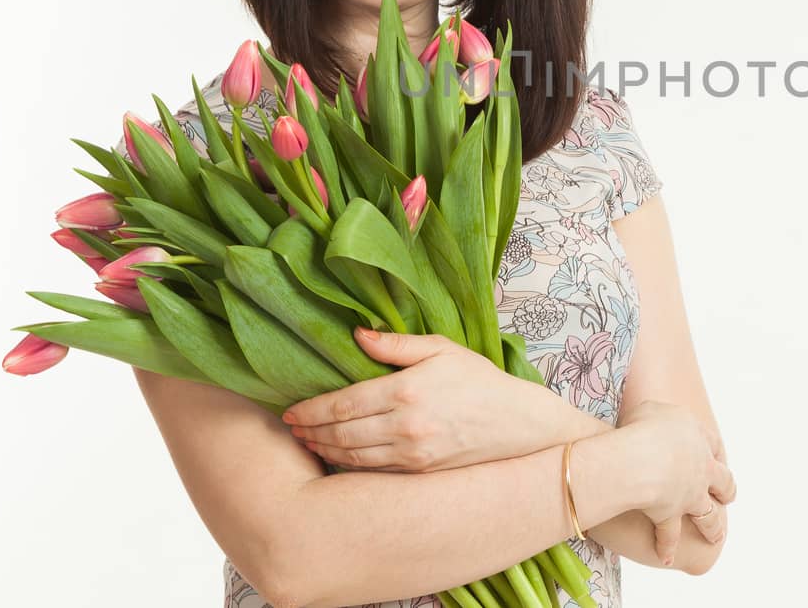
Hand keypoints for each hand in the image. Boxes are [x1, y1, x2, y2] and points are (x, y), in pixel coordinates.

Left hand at [281, 328, 557, 472]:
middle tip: (290, 428)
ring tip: (307, 442)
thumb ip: (397, 345)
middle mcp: (405, 427)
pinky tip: (336, 457)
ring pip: (353, 456)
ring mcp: (412, 454)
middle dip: (311, 431)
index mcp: (406, 391)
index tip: (290, 409)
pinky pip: (373, 472)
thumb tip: (357, 335)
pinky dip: (348, 466)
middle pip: (342, 434)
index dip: (312, 409)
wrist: (518, 423)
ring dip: (324, 450)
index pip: (344, 404)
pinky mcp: (419, 472)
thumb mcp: (443, 349)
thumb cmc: (480, 380)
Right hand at [616, 400, 736, 564]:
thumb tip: (654, 419)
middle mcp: (700, 468)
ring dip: (712, 527)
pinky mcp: (671, 515)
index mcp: (698, 438)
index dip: (715, 450)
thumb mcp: (652, 410)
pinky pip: (670, 535)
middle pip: (722, 481)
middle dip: (726, 489)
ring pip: (708, 514)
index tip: (717, 455)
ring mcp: (689, 495)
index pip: (713, 444)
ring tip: (716, 536)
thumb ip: (659, 415)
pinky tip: (667, 558)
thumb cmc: (643, 428)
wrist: (641, 460)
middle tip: (729, 497)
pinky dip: (667, 547)